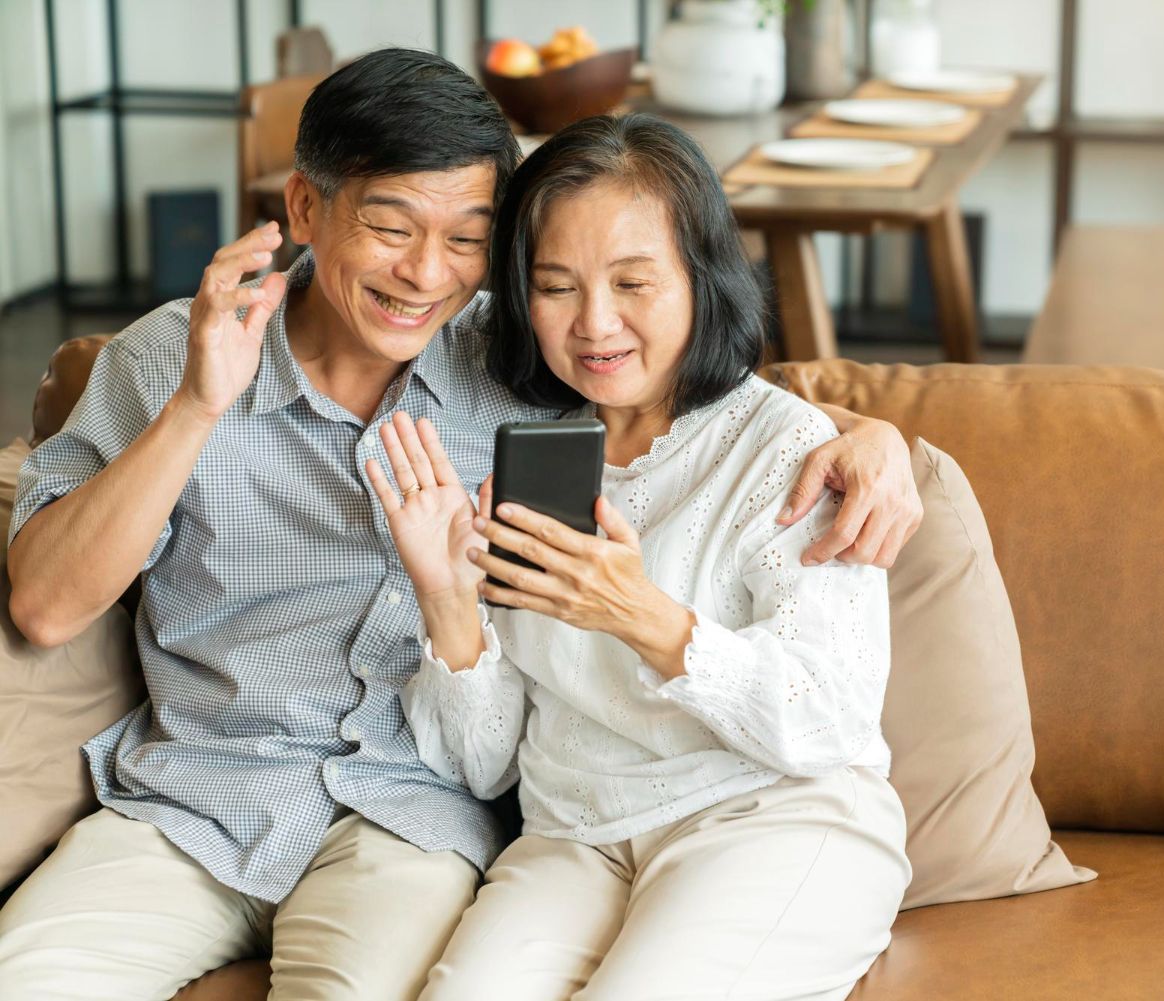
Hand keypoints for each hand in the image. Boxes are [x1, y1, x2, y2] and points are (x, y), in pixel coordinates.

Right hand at [177, 222, 287, 422]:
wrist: (210, 399)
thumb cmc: (227, 367)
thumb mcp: (253, 332)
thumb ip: (262, 306)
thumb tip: (278, 278)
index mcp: (220, 300)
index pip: (233, 262)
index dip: (252, 245)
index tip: (276, 231)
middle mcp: (208, 302)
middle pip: (223, 260)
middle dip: (248, 244)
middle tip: (273, 233)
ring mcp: (204, 315)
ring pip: (215, 276)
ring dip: (241, 263)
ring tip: (266, 256)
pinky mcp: (203, 333)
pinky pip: (217, 308)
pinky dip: (238, 298)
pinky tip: (259, 294)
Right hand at [366, 412, 484, 602]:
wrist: (451, 587)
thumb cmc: (471, 561)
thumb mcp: (485, 526)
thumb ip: (489, 499)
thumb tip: (494, 473)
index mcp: (453, 496)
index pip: (439, 462)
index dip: (431, 442)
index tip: (423, 422)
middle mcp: (432, 499)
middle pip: (418, 461)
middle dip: (408, 438)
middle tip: (399, 416)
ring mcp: (414, 509)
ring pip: (402, 473)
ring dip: (393, 451)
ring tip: (385, 429)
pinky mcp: (400, 523)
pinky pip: (387, 497)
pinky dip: (379, 480)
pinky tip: (372, 462)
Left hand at [470, 497, 693, 676]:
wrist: (633, 613)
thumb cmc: (629, 575)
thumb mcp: (628, 542)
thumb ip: (612, 519)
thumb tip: (598, 500)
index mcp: (591, 552)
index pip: (551, 531)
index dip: (524, 518)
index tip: (503, 507)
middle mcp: (574, 573)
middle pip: (530, 551)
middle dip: (500, 535)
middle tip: (478, 522)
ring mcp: (564, 594)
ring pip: (520, 578)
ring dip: (493, 564)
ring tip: (472, 552)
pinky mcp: (557, 611)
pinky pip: (523, 602)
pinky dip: (500, 595)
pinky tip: (484, 586)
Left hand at [780, 413, 921, 568]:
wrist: (886, 437)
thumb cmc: (848, 447)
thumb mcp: (819, 459)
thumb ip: (802, 490)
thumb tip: (783, 519)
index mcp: (867, 488)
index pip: (844, 534)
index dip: (823, 552)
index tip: (808, 558)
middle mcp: (892, 502)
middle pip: (865, 552)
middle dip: (841, 557)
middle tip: (829, 548)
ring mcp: (908, 510)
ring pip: (885, 557)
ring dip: (862, 557)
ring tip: (847, 544)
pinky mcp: (916, 514)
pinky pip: (897, 547)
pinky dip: (879, 548)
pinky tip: (865, 533)